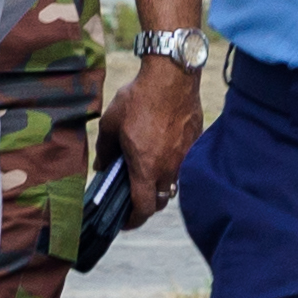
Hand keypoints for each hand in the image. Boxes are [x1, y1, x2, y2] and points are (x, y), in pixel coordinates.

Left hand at [112, 51, 202, 218]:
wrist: (172, 75)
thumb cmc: (139, 98)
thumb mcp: (111, 124)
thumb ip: (105, 149)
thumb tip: (102, 165)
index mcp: (146, 167)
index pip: (143, 209)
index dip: (133, 221)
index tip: (125, 221)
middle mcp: (169, 168)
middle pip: (160, 201)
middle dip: (146, 204)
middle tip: (134, 196)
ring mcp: (185, 157)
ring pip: (173, 184)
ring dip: (160, 185)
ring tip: (148, 172)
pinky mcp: (195, 143)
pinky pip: (184, 164)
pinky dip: (173, 165)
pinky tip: (163, 151)